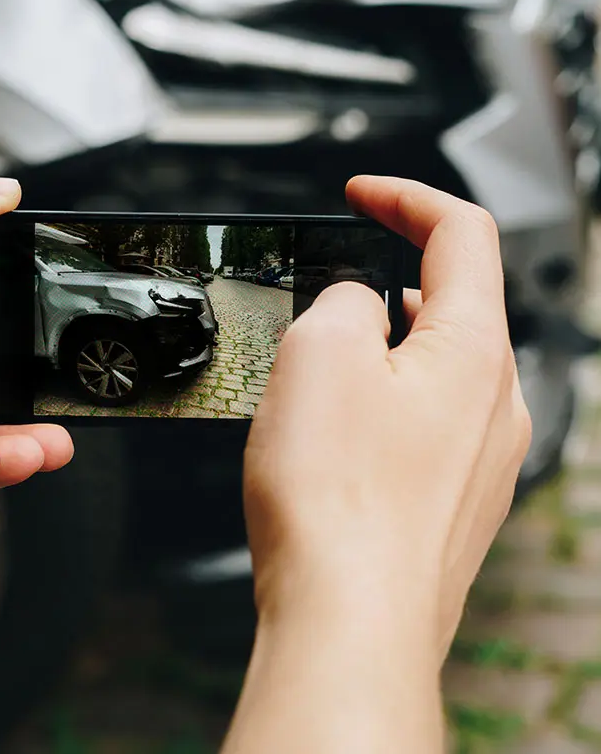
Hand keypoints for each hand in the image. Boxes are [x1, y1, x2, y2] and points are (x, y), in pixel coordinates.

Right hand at [244, 176, 530, 651]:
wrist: (348, 620)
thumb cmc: (338, 502)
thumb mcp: (320, 353)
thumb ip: (344, 300)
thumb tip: (356, 305)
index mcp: (474, 351)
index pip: (463, 233)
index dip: (406, 197)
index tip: (362, 195)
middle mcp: (494, 405)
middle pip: (456, 302)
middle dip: (392, 277)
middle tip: (331, 288)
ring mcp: (481, 460)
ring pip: (439, 367)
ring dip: (385, 347)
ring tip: (327, 365)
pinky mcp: (453, 502)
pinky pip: (426, 425)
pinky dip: (386, 404)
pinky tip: (342, 432)